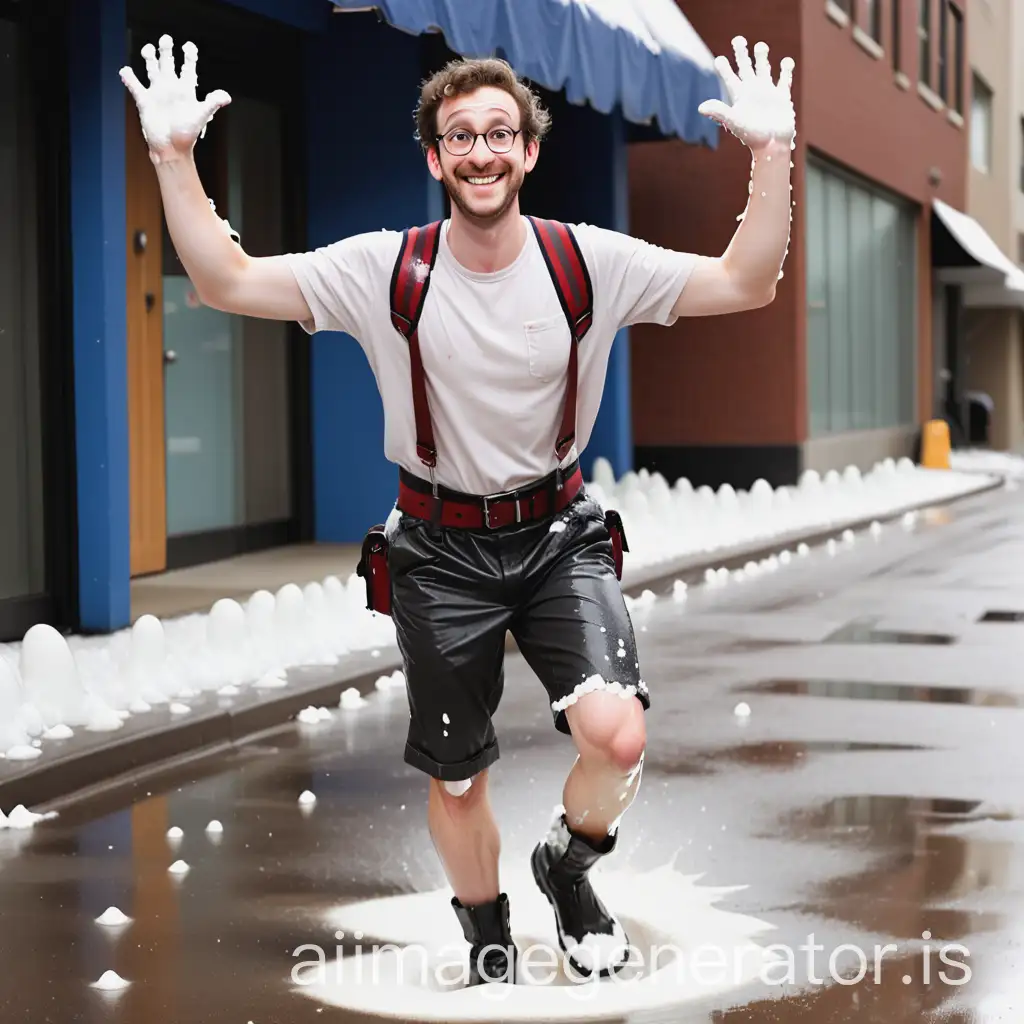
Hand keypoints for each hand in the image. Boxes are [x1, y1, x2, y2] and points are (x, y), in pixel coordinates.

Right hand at [120, 35, 230, 162]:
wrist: (172, 149)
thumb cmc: (187, 134)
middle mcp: (171, 89)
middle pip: (168, 63)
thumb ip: (212, 103)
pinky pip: (135, 86)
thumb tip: (227, 97)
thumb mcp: (201, 115)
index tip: (189, 46)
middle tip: (167, 38)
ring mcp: (157, 93)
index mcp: (186, 90)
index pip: (188, 68)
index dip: (189, 56)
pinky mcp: (144, 101)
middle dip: (167, 50)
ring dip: (150, 58)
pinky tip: (125, 71)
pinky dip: (129, 78)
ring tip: (149, 48)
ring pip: (152, 70)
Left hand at [698, 37, 794, 150]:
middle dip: (742, 54)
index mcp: (740, 97)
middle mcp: (753, 92)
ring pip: (764, 70)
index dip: (724, 68)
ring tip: (760, 45)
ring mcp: (767, 94)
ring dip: (762, 58)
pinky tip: (785, 61)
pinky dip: (786, 70)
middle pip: (746, 68)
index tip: (719, 59)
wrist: (772, 146)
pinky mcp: (782, 98)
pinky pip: (784, 80)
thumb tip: (701, 107)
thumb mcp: (734, 121)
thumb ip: (719, 112)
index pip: (730, 78)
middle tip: (738, 39)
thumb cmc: (752, 136)